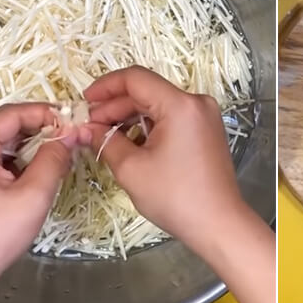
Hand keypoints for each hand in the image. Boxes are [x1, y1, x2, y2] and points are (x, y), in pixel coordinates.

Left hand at [0, 103, 84, 283]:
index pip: (13, 113)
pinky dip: (22, 158)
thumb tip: (72, 133)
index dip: (47, 113)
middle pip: (8, 123)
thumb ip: (54, 158)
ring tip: (62, 154)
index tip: (75, 121)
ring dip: (33, 144)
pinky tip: (41, 170)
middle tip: (72, 136)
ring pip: (5, 139)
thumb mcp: (33, 195)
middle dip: (42, 128)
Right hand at [85, 66, 274, 302]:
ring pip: (157, 105)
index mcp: (180, 105)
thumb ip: (105, 140)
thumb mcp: (131, 168)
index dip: (104, 87)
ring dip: (130, 117)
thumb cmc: (176, 197)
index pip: (135, 78)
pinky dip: (148, 127)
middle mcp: (196, 102)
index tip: (84, 103)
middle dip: (114, 107)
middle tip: (89, 127)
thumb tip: (86, 128)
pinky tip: (130, 144)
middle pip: (146, 91)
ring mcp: (204, 116)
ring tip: (105, 139)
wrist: (218, 224)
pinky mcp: (205, 130)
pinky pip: (171, 118)